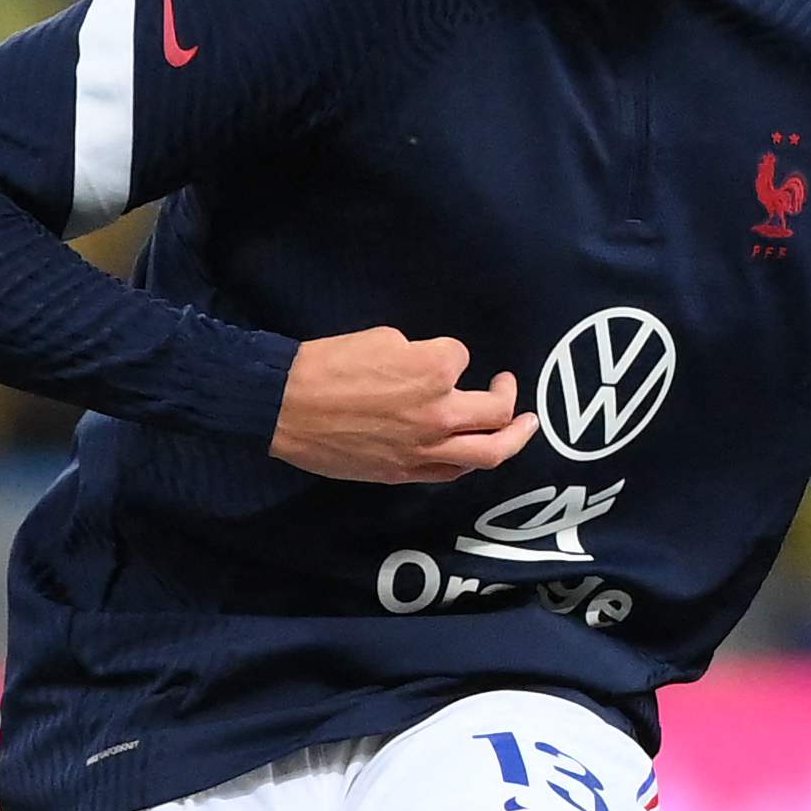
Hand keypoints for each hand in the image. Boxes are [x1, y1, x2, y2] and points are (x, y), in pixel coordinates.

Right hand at [273, 328, 537, 483]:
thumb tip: (432, 371)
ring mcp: (425, 449)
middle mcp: (440, 413)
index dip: (447, 354)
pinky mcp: (406, 472)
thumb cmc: (327, 365)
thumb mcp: (382, 338)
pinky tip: (475, 450)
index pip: (462, 358)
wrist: (285, 407)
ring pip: (490, 452)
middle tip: (507, 385)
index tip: (428, 354)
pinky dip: (470, 459)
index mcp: (434, 371)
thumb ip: (419, 355)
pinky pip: (453, 471)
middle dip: (509, 396)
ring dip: (514, 438)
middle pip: (498, 411)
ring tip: (524, 427)